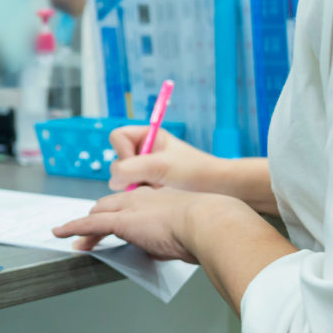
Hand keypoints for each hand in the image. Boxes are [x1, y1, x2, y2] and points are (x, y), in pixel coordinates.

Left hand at [54, 188, 295, 312]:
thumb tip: (174, 247)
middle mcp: (142, 198)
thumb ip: (178, 236)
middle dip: (98, 219)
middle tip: (90, 232)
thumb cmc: (212, 228)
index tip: (117, 221)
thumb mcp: (193, 230)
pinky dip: (73, 228)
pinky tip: (61, 234)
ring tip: (71, 237)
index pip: (133, 203)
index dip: (121, 212)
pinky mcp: (122, 221)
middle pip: (111, 206)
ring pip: (98, 215)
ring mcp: (131, 208)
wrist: (212, 222)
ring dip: (84, 227)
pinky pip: (91, 224)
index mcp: (161, 197)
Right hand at [108, 125, 228, 192]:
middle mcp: (145, 151)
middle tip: (149, 180)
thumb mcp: (161, 167)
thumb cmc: (197, 172)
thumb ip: (131, 169)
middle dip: (130, 173)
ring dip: (136, 185)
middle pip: (118, 159)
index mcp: (148, 136)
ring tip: (158, 189)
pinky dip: (142, 194)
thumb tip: (114, 180)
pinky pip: (132, 189)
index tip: (137, 163)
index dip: (122, 151)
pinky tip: (158, 196)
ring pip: (123, 177)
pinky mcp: (150, 185)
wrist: (219, 189)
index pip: (117, 137)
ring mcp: (147, 169)